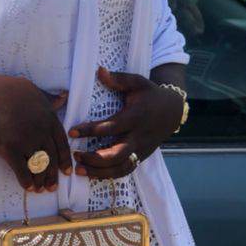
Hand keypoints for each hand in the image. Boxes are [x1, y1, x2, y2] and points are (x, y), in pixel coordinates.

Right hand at [0, 73, 73, 192]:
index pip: (62, 143)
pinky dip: (25, 181)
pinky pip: (22, 170)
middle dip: (52, 175)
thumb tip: (64, 98)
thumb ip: (49, 98)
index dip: (65, 159)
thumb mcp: (33, 90)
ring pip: (38, 166)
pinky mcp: (11, 150)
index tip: (66, 171)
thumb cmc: (6, 89)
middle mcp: (42, 131)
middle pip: (51, 158)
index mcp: (49, 117)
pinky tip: (27, 187)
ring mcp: (27, 141)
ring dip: (40, 181)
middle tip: (52, 186)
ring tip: (40, 189)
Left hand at [67, 66, 182, 179]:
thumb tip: (99, 71)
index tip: (72, 132)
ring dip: (100, 171)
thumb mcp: (138, 82)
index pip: (111, 127)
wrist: (173, 111)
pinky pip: (125, 171)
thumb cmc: (150, 95)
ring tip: (80, 169)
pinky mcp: (141, 157)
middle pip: (117, 154)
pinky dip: (109, 175)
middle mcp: (138, 137)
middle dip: (94, 158)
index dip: (91, 130)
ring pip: (121, 168)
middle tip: (75, 155)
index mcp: (135, 117)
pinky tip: (92, 173)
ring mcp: (141, 150)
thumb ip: (119, 79)